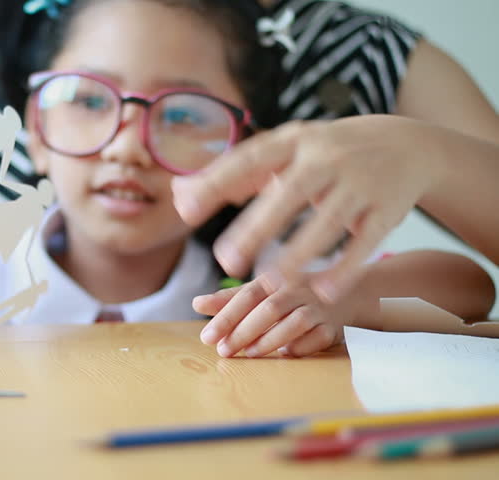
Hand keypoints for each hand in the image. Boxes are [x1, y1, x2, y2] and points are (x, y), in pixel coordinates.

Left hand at [172, 115, 445, 302]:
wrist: (406, 144)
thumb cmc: (324, 155)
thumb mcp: (282, 154)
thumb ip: (233, 177)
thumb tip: (180, 197)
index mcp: (293, 141)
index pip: (250, 159)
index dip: (217, 184)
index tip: (186, 212)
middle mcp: (327, 157)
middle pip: (288, 193)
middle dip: (256, 227)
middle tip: (224, 260)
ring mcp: (360, 182)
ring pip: (327, 222)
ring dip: (298, 254)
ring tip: (268, 283)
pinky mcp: (387, 208)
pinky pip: (365, 242)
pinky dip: (345, 267)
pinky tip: (323, 291)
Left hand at [195, 274, 372, 357]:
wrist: (344, 293)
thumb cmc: (289, 293)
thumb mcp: (259, 291)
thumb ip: (228, 299)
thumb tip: (196, 303)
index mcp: (273, 278)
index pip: (246, 296)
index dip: (225, 317)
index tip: (206, 337)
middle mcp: (296, 289)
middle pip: (269, 310)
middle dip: (243, 332)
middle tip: (224, 351)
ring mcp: (317, 307)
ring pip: (294, 324)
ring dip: (270, 341)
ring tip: (250, 354)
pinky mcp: (334, 326)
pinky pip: (316, 340)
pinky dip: (299, 348)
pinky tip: (284, 355)